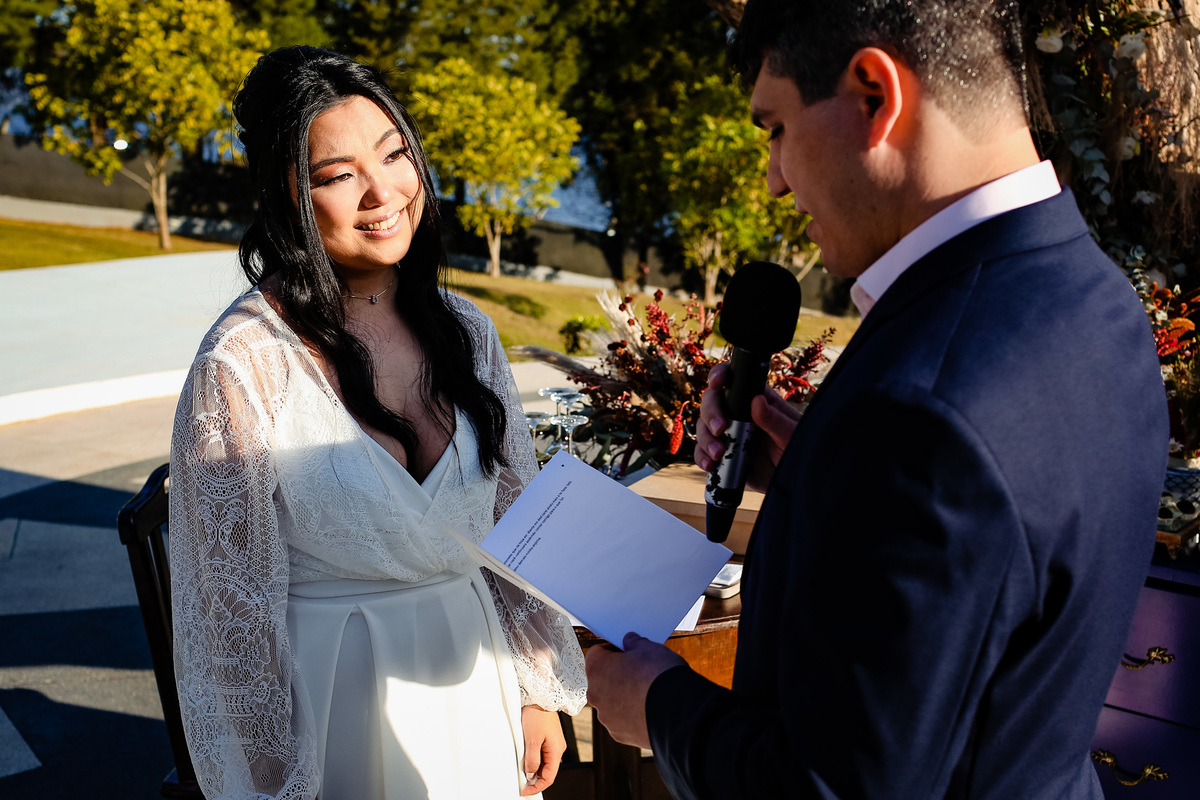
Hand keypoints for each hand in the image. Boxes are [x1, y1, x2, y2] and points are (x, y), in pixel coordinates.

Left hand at [520, 705, 566, 795]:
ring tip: (522, 769)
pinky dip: (534, 759)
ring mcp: (554, 743)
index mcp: (556, 751)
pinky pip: (543, 754)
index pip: (549, 777)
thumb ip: (532, 760)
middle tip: (521, 782)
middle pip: (547, 771)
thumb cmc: (537, 715)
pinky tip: (526, 758)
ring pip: (544, 763)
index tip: (525, 791)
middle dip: (535, 779)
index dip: (537, 787)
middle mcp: (558, 749)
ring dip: (534, 769)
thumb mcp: (531, 740)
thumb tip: (531, 774)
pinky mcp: (549, 738)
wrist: (540, 698)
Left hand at [585, 632, 686, 749]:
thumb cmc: (660, 675)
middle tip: (639, 671)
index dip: (613, 649)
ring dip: (623, 696)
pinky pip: (621, 719)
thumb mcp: (649, 648)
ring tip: (647, 692)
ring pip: (611, 701)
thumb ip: (634, 643)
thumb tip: (630, 641)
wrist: (678, 712)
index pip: (597, 653)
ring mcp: (606, 717)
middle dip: (618, 674)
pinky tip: (649, 709)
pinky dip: (631, 714)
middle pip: (602, 679)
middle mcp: (595, 694)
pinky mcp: (620, 734)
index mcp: (597, 669)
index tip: (628, 651)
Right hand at [695, 362, 800, 492]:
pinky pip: (703, 451)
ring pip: (703, 426)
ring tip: (718, 454)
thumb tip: (757, 401)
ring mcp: (729, 433)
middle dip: (711, 413)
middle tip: (720, 429)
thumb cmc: (798, 451)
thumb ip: (775, 420)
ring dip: (706, 439)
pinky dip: (701, 457)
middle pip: (712, 401)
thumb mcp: (791, 435)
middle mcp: (739, 413)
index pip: (734, 379)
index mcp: (756, 400)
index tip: (717, 383)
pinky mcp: (722, 454)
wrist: (793, 481)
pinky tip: (710, 465)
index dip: (720, 375)